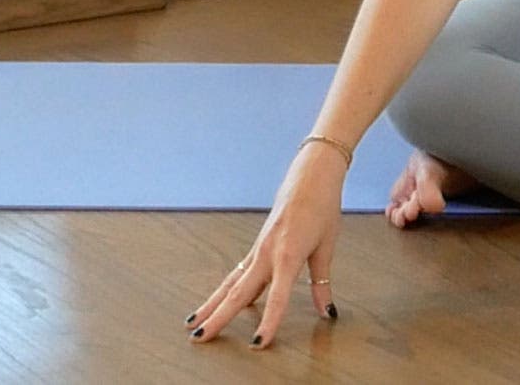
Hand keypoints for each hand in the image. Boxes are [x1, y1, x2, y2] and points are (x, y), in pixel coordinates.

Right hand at [187, 143, 345, 349]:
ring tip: (193, 325)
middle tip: (198, 339)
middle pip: (238, 293)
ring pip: (230, 283)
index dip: (269, 322)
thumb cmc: (322, 207)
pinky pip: (237, 273)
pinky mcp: (256, 247)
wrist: (310, 176)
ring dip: (211, 305)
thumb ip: (322, 284)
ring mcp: (258, 250)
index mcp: (288, 254)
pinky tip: (218, 305)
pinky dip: (225, 291)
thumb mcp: (327, 246)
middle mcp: (267, 253)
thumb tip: (327, 313)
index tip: (258, 343)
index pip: (277, 297)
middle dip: (218, 318)